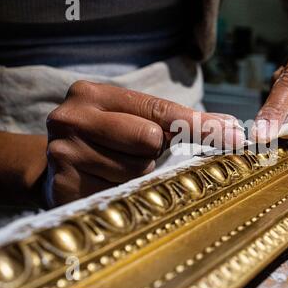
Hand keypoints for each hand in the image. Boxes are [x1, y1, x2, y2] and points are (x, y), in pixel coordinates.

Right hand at [45, 81, 243, 205]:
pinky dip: (121, 191)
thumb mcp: (132, 120)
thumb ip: (177, 122)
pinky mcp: (64, 185)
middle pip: (150, 139)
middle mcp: (72, 117)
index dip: (199, 124)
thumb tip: (231, 128)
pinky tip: (103, 183)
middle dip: (152, 151)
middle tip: (133, 150)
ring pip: (138, 170)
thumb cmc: (105, 140)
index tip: (234, 134)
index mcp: (92, 94)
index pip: (159, 109)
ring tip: (112, 167)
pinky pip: (120, 193)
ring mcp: (64, 152)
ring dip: (136, 174)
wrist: (54, 168)